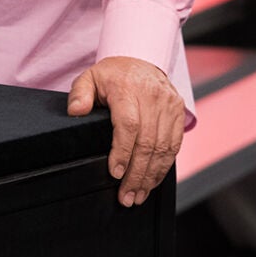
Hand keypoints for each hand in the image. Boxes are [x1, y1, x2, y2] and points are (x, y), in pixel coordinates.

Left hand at [66, 56, 184, 206]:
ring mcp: (169, 106)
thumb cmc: (112, 75)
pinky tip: (152, 181)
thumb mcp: (89, 78)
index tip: (115, 173)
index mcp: (128, 89)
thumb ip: (79, 95)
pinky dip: (163, 167)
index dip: (122, 152)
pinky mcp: (179, 113)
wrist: (140, 60)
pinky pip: (174, 146)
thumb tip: (75, 112)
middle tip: (126, 196)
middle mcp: (152, 97)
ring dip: (151, 176)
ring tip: (138, 195)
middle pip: (148, 142)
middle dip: (137, 174)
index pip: (128, 125)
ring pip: (164, 148)